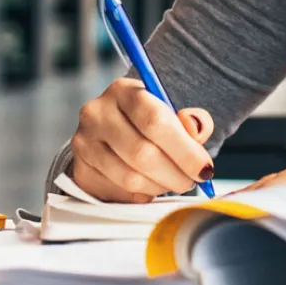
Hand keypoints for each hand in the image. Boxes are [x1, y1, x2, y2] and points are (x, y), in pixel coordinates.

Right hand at [69, 76, 215, 201]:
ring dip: (160, 186)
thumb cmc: (150, 121)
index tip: (205, 169)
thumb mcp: (173, 111)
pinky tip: (151, 185)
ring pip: (130, 177)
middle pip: (142, 153)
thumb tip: (195, 129)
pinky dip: (141, 194)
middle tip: (192, 181)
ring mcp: (84, 142)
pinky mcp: (80, 169)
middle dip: (175, 173)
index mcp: (124, 90)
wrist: (116, 130)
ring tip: (173, 182)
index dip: (184, 150)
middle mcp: (97, 113)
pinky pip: (117, 191)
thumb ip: (192, 120)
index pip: (155, 121)